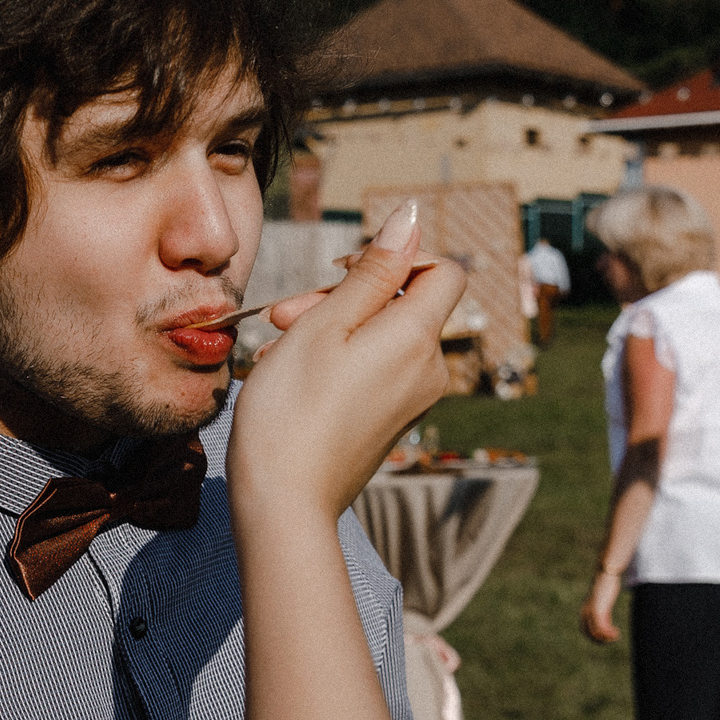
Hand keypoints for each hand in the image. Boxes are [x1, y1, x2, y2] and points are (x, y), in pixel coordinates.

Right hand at [229, 203, 466, 521]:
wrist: (284, 501)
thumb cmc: (293, 410)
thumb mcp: (324, 325)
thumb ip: (372, 271)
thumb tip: (409, 218)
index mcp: (417, 337)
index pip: (443, 270)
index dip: (397, 257)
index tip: (343, 270)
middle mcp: (427, 368)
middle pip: (402, 304)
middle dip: (343, 296)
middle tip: (283, 314)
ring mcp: (410, 399)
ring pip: (379, 337)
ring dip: (328, 328)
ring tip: (276, 346)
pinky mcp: (389, 422)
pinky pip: (372, 371)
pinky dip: (334, 361)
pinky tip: (288, 374)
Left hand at [580, 569, 623, 642]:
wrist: (606, 573)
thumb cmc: (605, 585)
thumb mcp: (602, 601)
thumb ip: (601, 610)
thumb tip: (603, 617)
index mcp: (584, 610)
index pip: (585, 630)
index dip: (594, 637)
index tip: (605, 638)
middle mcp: (585, 612)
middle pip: (588, 633)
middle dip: (600, 639)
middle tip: (611, 638)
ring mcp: (591, 611)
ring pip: (595, 632)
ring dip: (606, 637)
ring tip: (615, 636)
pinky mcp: (598, 609)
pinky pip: (601, 627)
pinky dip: (608, 633)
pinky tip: (616, 632)